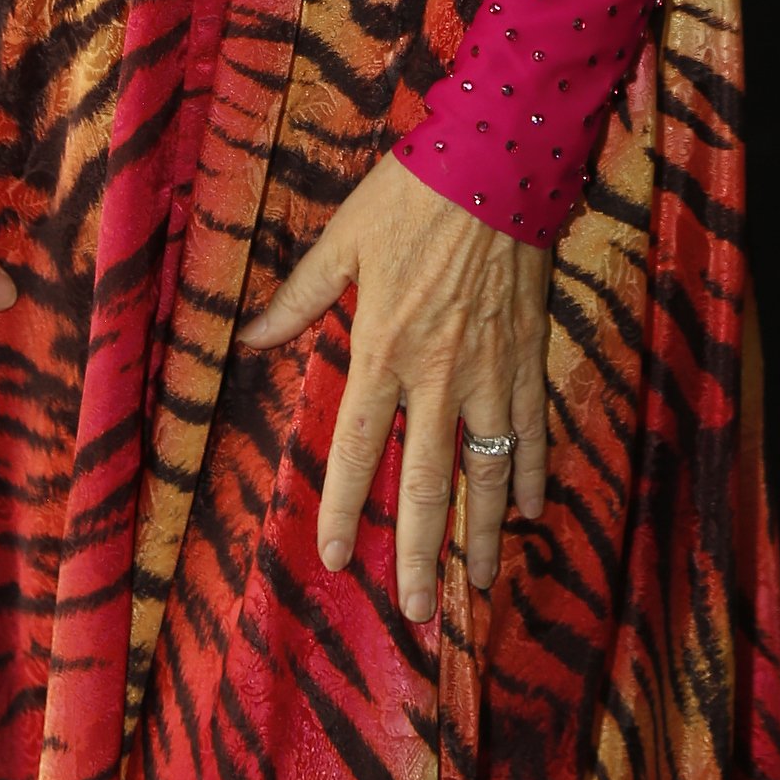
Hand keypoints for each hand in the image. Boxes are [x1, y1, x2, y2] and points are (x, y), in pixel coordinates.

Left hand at [238, 152, 549, 618]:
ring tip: (477, 585)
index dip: (342, 506)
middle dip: (419, 554)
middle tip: (415, 613)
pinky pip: (530, 432)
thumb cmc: (413, 197)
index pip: (357, 447)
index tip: (333, 558)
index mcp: (383, 350)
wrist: (499, 166)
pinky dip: (530, 474)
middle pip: (426, 484)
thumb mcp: (343, 241)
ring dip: (480, 534)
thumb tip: (249, 337)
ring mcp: (490, 374)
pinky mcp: (528, 359)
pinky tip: (529, 511)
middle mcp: (438, 377)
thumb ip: (298, 298)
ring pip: (485, 473)